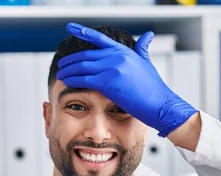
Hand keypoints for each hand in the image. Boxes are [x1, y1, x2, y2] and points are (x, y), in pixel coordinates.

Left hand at [56, 23, 197, 136]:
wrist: (159, 103)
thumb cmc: (153, 87)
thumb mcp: (147, 63)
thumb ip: (143, 48)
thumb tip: (148, 34)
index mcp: (124, 51)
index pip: (99, 38)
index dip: (83, 31)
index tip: (70, 27)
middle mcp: (117, 56)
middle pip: (86, 55)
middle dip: (71, 60)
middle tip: (62, 64)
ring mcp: (112, 69)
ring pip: (83, 67)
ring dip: (69, 70)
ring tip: (60, 73)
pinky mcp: (108, 83)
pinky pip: (85, 79)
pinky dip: (73, 80)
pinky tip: (66, 81)